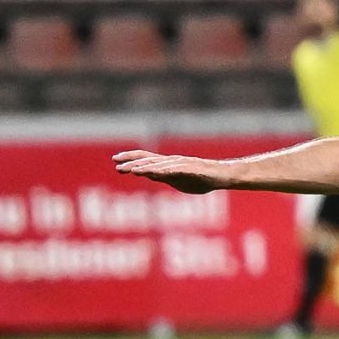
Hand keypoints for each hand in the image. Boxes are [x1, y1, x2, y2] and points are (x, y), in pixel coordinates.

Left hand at [112, 150, 231, 193]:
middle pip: (149, 159)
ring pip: (159, 165)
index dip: (131, 158)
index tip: (115, 161)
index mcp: (168, 165)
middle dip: (132, 162)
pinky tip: (152, 173)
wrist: (223, 175)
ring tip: (130, 170)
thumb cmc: (203, 179)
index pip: (146, 158)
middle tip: (116, 164)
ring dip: (144, 167)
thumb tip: (150, 175)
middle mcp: (172, 161)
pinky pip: (174, 170)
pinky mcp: (191, 169)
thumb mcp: (179, 180)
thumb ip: (164, 177)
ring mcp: (181, 164)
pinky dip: (162, 171)